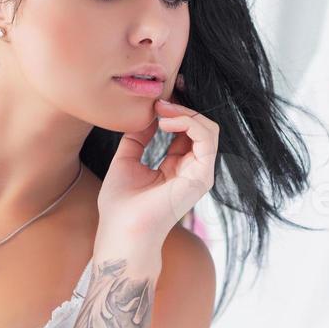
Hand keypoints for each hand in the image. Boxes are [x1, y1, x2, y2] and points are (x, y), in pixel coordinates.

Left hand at [96, 92, 218, 245]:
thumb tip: (145, 115)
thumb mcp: (126, 160)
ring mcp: (200, 174)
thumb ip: (138, 137)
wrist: (121, 230)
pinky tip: (164, 122)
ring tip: (160, 111)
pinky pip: (207, 138)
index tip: (158, 97)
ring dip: (184, 113)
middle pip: (200, 126)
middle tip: (160, 99)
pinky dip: (188, 123)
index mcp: (177, 167)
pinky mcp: (201, 177)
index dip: (176, 110)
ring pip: (208, 129)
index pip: (187, 130)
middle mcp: (192, 170)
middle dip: (182, 106)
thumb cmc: (120, 205)